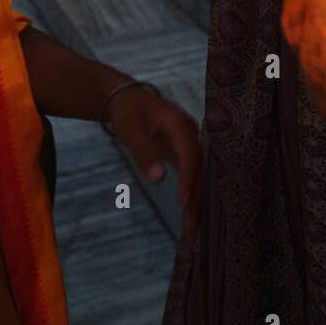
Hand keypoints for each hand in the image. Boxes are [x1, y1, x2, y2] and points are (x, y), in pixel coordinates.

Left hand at [107, 86, 200, 231]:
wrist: (126, 99)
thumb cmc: (128, 111)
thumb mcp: (131, 130)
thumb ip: (144, 153)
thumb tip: (158, 179)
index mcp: (179, 123)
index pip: (190, 153)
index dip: (189, 177)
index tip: (184, 200)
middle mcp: (190, 133)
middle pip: (198, 166)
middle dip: (196, 194)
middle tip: (191, 223)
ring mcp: (188, 142)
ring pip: (197, 172)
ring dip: (196, 197)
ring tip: (192, 225)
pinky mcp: (183, 152)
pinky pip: (190, 173)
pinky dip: (190, 191)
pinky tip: (189, 211)